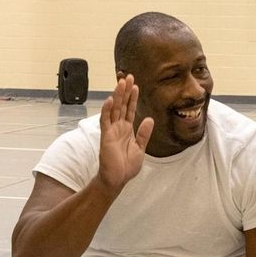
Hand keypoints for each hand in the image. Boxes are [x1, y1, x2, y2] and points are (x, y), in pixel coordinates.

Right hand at [96, 75, 153, 194]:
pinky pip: (105, 121)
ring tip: (121, 82)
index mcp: (127, 130)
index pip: (130, 110)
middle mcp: (118, 128)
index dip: (133, 98)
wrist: (117, 179)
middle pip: (122, 105)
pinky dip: (107, 110)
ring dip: (117, 96)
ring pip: (114, 109)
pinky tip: (110, 100)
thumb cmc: (126, 166)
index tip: (136, 86)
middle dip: (125, 91)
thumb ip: (144, 134)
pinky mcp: (106, 136)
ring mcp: (111, 131)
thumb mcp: (140, 148)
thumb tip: (150, 119)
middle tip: (128, 77)